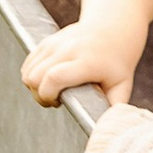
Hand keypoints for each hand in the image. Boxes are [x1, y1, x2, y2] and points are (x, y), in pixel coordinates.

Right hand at [22, 19, 144, 107]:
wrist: (113, 25)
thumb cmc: (118, 59)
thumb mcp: (123, 83)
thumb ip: (116, 106)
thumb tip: (110, 127)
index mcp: (87, 62)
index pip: (54, 77)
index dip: (47, 95)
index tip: (57, 103)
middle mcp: (69, 49)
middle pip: (35, 76)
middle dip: (39, 95)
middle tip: (55, 100)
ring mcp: (56, 43)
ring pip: (29, 70)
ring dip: (35, 86)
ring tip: (53, 90)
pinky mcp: (48, 40)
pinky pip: (29, 62)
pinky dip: (32, 75)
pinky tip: (47, 80)